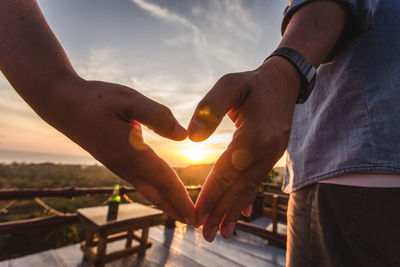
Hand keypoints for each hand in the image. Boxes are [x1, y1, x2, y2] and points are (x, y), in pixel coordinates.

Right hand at [47, 76, 194, 223]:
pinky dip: (153, 192)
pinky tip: (158, 192)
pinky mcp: (114, 161)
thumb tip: (183, 136)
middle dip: (175, 209)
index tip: (194, 217)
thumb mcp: (129, 100)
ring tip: (180, 213)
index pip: (163, 180)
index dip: (181, 199)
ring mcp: (118, 166)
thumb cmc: (97, 99)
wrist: (63, 106)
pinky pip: (138, 182)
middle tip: (194, 224)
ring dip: (165, 203)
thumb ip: (158, 116)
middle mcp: (125, 165)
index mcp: (131, 153)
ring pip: (146, 190)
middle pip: (156, 193)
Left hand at [188, 57, 299, 240]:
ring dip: (234, 211)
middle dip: (221, 211)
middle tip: (206, 235)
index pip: (228, 172)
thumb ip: (209, 108)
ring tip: (222, 232)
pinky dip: (247, 199)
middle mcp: (265, 151)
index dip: (212, 194)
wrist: (283, 82)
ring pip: (249, 188)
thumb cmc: (251, 83)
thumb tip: (191, 137)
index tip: (197, 215)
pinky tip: (242, 214)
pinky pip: (257, 181)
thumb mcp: (229, 85)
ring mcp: (271, 156)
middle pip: (239, 187)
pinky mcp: (272, 156)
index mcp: (254, 136)